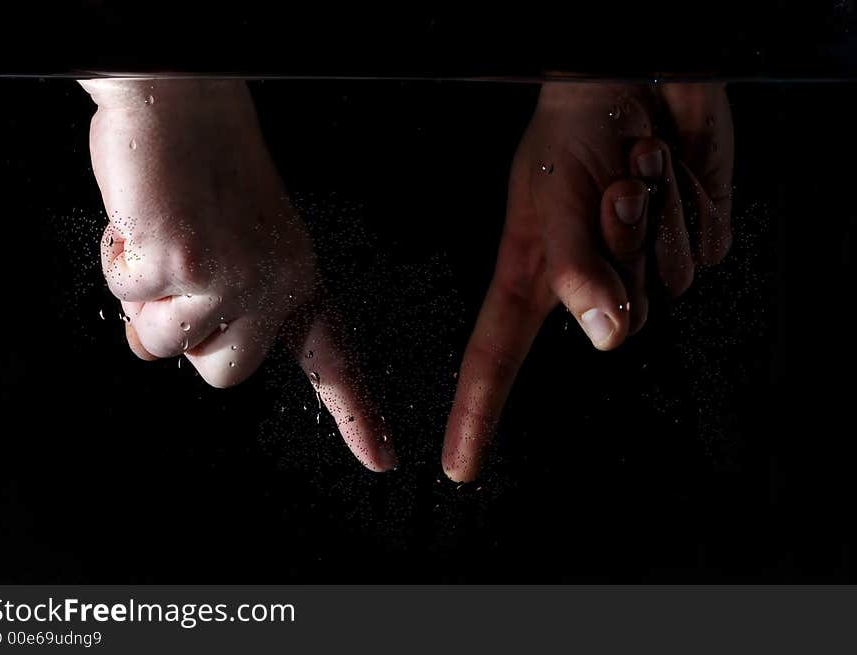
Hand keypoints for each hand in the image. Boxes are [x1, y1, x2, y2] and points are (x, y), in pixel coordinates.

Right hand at [81, 78, 396, 471]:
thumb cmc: (203, 170)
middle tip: (177, 275)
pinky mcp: (185, 266)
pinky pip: (129, 301)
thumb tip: (166, 346)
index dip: (355, 415)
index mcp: (296, 278)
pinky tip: (144, 223)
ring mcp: (232, 279)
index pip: (332, 360)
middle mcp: (274, 284)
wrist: (182, 103)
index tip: (381, 460)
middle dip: (185, 336)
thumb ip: (224, 303)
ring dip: (145, 298)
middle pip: (222, 374)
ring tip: (161, 237)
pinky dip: (119, 263)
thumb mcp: (238, 244)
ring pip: (166, 346)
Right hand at [442, 82, 732, 480]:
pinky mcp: (688, 241)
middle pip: (625, 318)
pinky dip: (693, 201)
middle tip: (615, 185)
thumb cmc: (577, 128)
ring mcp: (642, 266)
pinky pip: (704, 246)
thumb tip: (607, 337)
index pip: (494, 358)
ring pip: (672, 282)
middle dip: (625, 244)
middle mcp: (589, 282)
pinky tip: (672, 168)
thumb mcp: (554, 196)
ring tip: (640, 165)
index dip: (475, 413)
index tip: (459, 466)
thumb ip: (577, 271)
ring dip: (660, 213)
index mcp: (537, 275)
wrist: (639, 75)